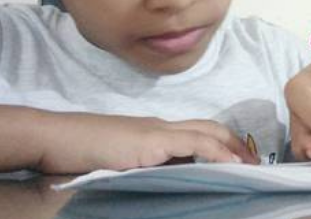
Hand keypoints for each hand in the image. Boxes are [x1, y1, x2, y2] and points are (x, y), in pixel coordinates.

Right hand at [35, 112, 257, 173]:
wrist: (56, 139)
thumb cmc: (79, 155)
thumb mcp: (120, 163)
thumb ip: (145, 168)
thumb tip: (170, 184)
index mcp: (153, 133)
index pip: (197, 132)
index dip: (221, 143)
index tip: (239, 160)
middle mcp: (160, 127)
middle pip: (210, 127)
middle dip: (235, 143)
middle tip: (254, 163)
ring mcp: (156, 131)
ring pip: (207, 132)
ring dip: (233, 147)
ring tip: (250, 165)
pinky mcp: (151, 140)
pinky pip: (194, 143)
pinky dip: (216, 151)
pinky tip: (231, 164)